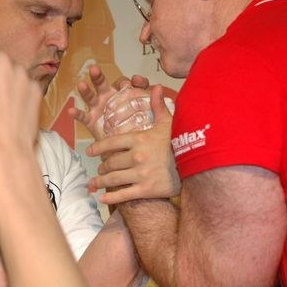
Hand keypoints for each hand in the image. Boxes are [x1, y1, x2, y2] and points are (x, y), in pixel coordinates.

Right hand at [69, 65, 151, 139]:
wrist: (130, 148)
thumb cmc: (139, 128)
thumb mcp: (152, 114)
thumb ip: (156, 102)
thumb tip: (159, 88)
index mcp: (124, 94)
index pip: (127, 83)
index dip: (132, 81)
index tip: (138, 81)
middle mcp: (109, 98)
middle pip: (102, 84)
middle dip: (98, 77)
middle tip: (94, 69)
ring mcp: (99, 109)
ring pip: (90, 97)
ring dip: (85, 90)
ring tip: (81, 85)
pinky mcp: (92, 121)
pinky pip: (83, 116)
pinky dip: (77, 114)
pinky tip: (71, 111)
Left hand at [86, 85, 180, 202]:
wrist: (196, 166)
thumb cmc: (179, 143)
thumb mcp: (169, 123)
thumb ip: (158, 106)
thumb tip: (156, 87)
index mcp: (139, 139)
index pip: (111, 143)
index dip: (98, 148)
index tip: (90, 152)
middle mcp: (137, 156)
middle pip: (110, 163)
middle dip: (102, 167)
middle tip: (99, 170)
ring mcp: (140, 174)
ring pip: (113, 179)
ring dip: (101, 182)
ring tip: (95, 184)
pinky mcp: (146, 190)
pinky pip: (123, 195)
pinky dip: (111, 198)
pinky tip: (103, 199)